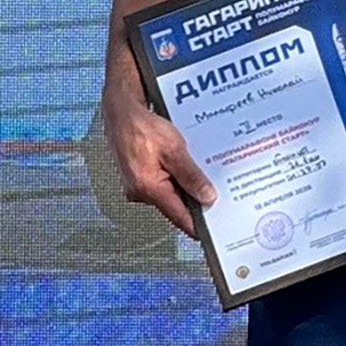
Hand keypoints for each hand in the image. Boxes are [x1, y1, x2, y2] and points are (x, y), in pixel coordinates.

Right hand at [102, 85, 215, 235]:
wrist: (122, 113)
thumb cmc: (142, 127)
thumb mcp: (174, 149)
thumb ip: (191, 175)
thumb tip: (206, 197)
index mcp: (148, 188)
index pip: (179, 217)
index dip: (198, 225)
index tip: (216, 232)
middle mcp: (141, 192)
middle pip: (177, 205)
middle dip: (198, 202)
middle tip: (224, 200)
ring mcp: (139, 186)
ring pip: (172, 194)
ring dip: (190, 188)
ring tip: (210, 180)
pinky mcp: (141, 178)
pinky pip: (165, 184)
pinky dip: (179, 179)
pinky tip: (192, 170)